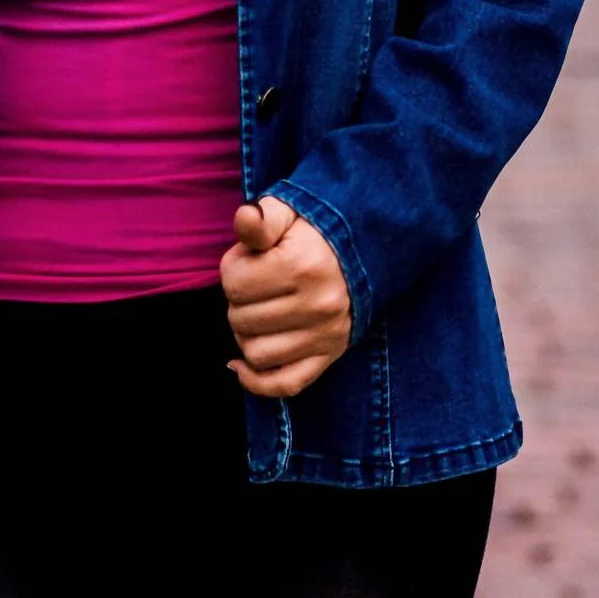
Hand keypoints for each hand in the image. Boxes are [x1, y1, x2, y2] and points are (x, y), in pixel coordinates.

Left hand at [220, 195, 352, 397]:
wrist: (365, 250)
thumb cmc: (314, 232)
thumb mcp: (288, 213)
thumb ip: (261, 218)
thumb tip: (244, 217)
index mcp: (300, 266)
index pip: (233, 283)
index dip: (232, 269)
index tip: (249, 260)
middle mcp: (315, 304)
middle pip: (240, 319)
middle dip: (238, 301)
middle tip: (256, 286)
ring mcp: (324, 334)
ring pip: (256, 353)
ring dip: (246, 335)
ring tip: (258, 313)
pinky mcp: (330, 355)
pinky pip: (285, 384)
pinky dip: (257, 381)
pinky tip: (241, 366)